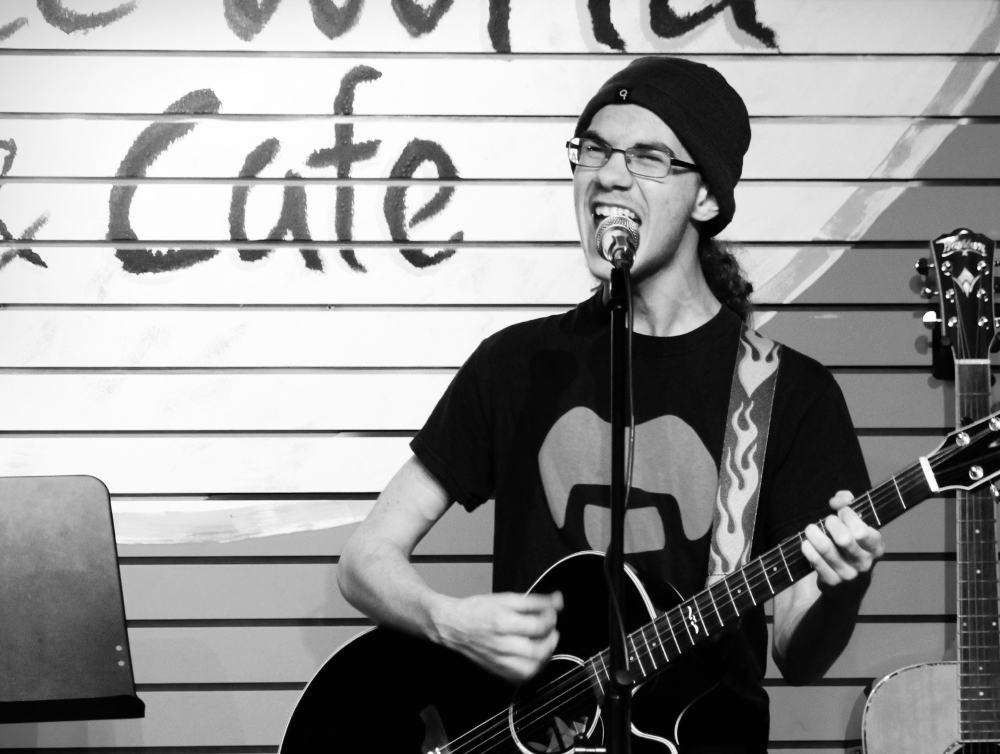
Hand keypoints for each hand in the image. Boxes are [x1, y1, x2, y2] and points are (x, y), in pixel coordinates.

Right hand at [431, 591, 562, 683]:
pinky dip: (533, 668)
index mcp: (503, 622)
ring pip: (531, 668)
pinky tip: (533, 657)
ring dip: (544, 656)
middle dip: (551, 640)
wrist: (454, 626)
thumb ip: (535, 601)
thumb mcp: (507, 599)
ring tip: (544, 644)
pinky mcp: (497, 671)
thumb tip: (559, 601)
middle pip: (537, 651)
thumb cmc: (479, 609)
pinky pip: (521, 677)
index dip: (551, 619)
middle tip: (550, 630)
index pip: (538, 626)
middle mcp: (501, 645)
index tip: (551, 613)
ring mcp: (499, 661)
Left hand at [801, 490, 884, 602]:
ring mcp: (848, 574)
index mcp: (875, 548)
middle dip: (831, 524)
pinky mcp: (832, 582)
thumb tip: (839, 498)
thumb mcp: (858, 530)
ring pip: (827, 549)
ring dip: (815, 534)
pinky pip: (816, 561)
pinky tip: (806, 543)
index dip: (848, 514)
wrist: (849, 590)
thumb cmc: (852, 550)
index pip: (862, 530)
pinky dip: (808, 548)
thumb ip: (850, 507)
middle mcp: (864, 562)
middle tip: (827, 521)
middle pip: (844, 538)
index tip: (839, 509)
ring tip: (810, 529)